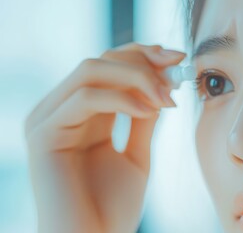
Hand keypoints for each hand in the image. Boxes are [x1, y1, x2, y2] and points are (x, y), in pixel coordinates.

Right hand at [25, 43, 185, 232]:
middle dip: (143, 59)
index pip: (110, 66)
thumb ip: (142, 119)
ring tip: (167, 96)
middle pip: (101, 60)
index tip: (178, 58)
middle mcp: (61, 110)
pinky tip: (150, 110)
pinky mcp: (43, 134)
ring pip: (91, 70)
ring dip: (137, 76)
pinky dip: (122, 99)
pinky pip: (86, 98)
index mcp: (82, 115)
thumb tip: (160, 84)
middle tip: (177, 67)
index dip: (144, 55)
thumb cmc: (112, 208)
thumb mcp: (136, 154)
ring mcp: (48, 119)